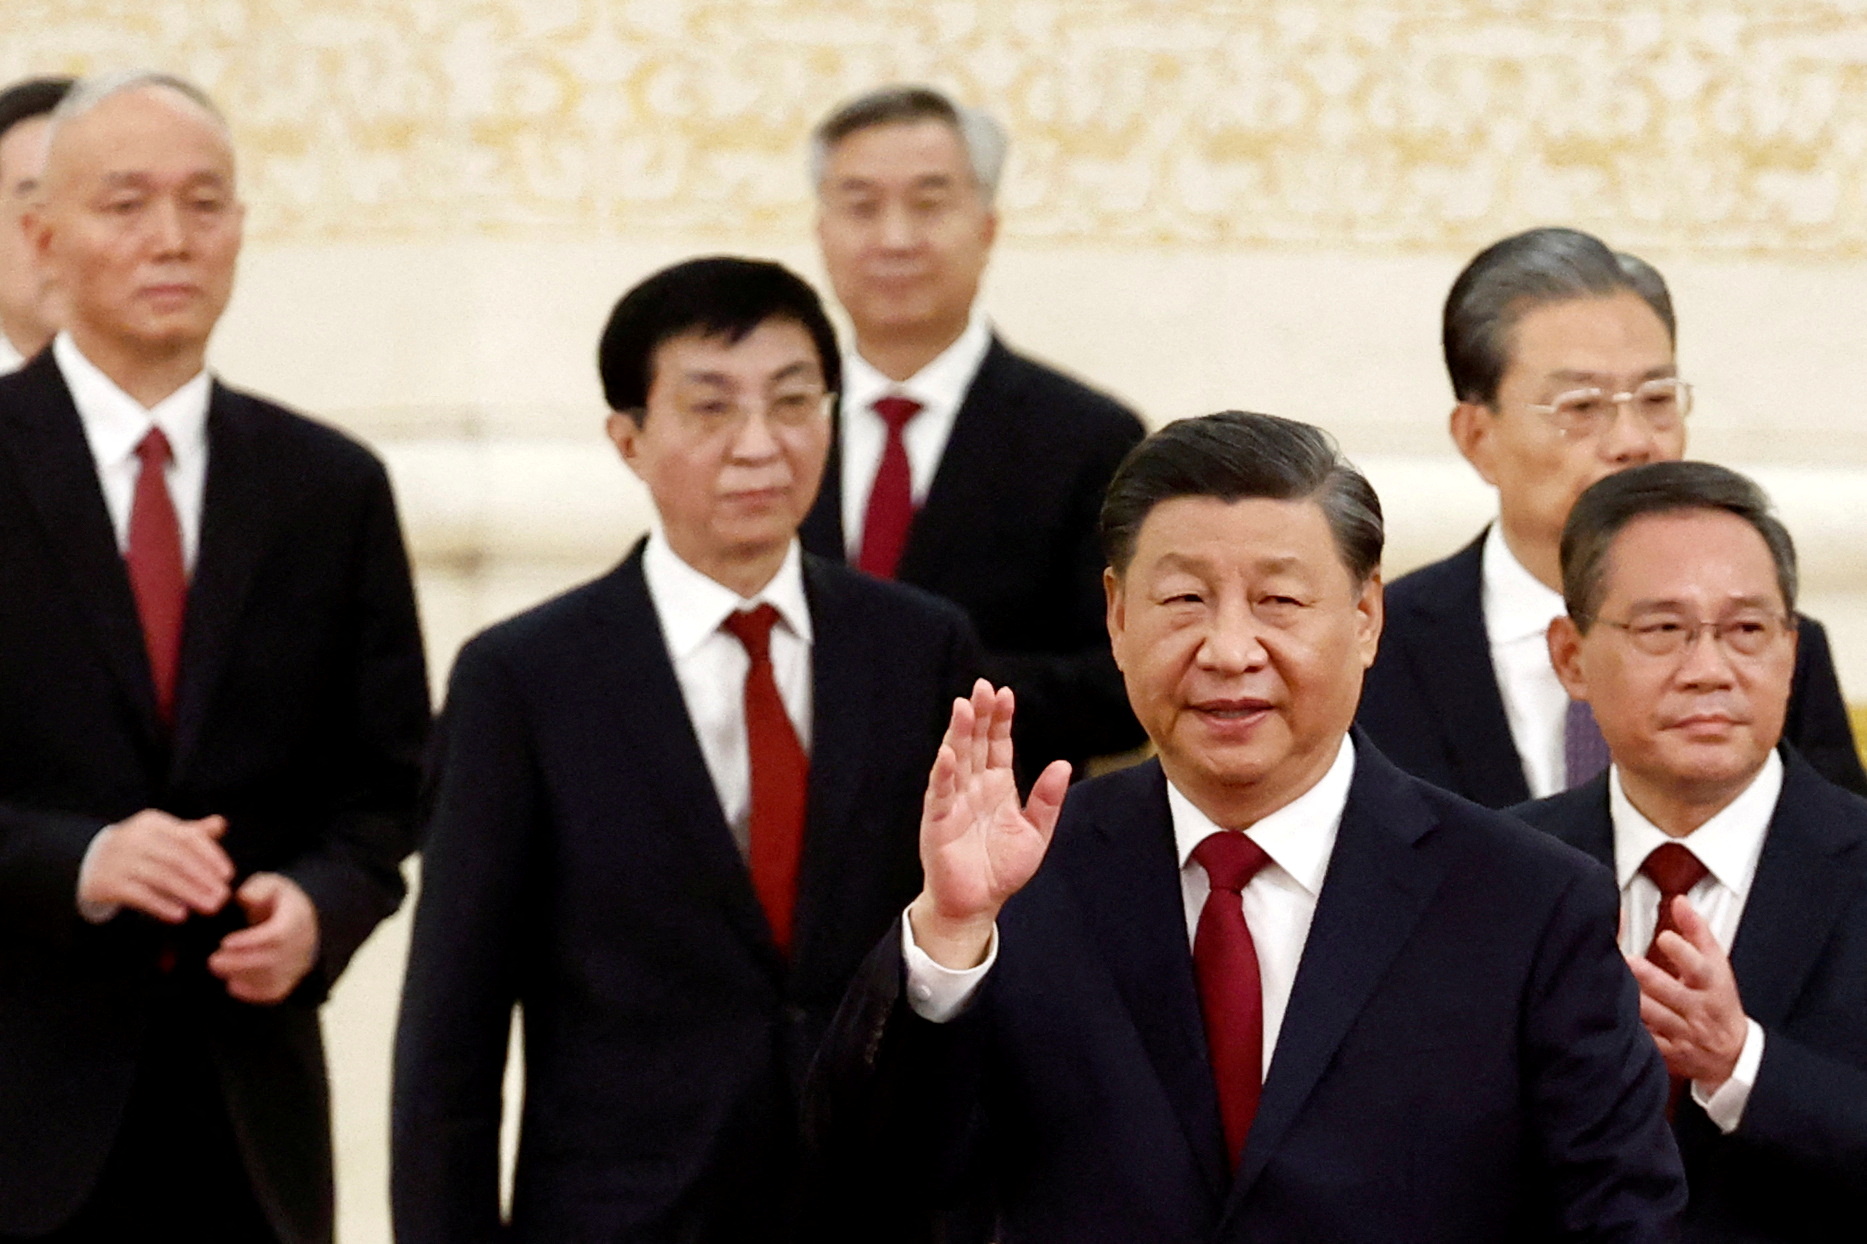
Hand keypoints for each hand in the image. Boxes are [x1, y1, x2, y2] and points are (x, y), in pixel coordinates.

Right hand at [79, 810, 232, 922]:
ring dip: (190, 894)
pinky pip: (140, 895)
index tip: (228, 876)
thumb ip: (192, 833)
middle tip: (223, 898)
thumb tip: (221, 823)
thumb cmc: (139, 850)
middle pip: (178, 859)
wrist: (88, 862)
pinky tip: (181, 915)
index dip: (212, 856)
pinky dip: (162, 905)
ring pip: (162, 878)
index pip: (189, 838)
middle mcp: (135, 838)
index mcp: (153, 823)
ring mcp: (119, 860)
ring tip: (210, 908)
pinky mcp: (107, 883)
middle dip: (204, 879)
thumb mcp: (162, 836)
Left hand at [208, 873, 319, 1004]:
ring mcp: (297, 964)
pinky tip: (232, 985)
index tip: (225, 942)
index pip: (278, 935)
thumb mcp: (270, 884)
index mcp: (297, 919)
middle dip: (240, 963)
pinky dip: (252, 993)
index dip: (251, 942)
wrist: (301, 919)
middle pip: (273, 961)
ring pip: (273, 980)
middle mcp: (301, 945)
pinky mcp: (290, 980)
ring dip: (242, 978)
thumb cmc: (277, 900)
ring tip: (218, 968)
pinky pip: (273, 992)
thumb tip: (245, 898)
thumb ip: (257, 889)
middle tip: (212, 961)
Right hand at [908, 680, 1070, 968]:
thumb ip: (1047, 800)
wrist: (978, 903)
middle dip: (980, 715)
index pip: (998, 745)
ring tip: (964, 708)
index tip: (1005, 693)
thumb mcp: (1035, 833)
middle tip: (982, 687)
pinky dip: (943, 774)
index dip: (1001, 720)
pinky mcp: (938, 821)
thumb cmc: (1002, 868)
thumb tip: (1063, 764)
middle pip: (976, 744)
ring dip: (959, 734)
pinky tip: (947, 754)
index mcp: (997, 786)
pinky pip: (941, 794)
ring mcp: (954, 801)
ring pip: (956, 760)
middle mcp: (974, 787)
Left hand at [1626, 896, 1748, 1088]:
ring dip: (1634, 1001)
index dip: (1684, 953)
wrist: (1733, 1055)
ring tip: (1612, 982)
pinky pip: (1647, 1041)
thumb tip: (1680, 901)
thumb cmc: (1719, 1002)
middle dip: (1650, 977)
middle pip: (1673, 994)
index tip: (1664, 936)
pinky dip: (1631, 1029)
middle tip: (1627, 960)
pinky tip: (1614, 1014)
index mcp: (1712, 986)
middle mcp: (1698, 1010)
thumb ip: (1697, 932)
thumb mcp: (1718, 966)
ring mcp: (1683, 1033)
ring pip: (1656, 1017)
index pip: (1701, 969)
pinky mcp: (1668, 1052)